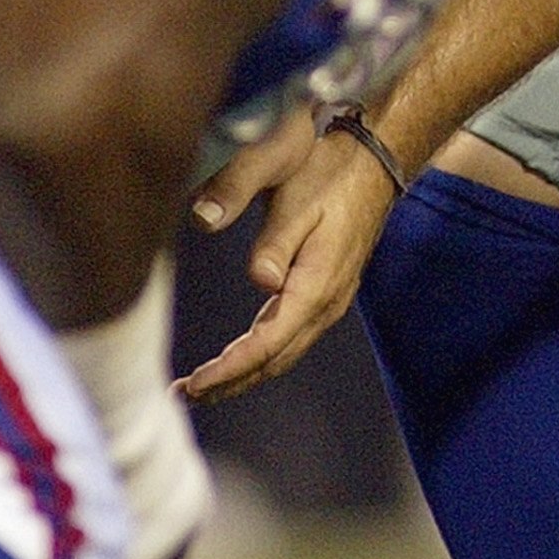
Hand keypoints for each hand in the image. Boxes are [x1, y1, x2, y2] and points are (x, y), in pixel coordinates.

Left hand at [182, 118, 399, 400]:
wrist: (374, 162)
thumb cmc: (328, 172)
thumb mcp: (295, 196)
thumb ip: (274, 239)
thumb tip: (260, 281)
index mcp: (316, 284)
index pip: (268, 344)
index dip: (230, 369)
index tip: (195, 384)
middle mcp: (326, 303)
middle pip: (275, 360)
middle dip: (230, 382)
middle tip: (184, 395)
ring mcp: (329, 301)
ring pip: (283, 354)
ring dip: (243, 374)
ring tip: (202, 386)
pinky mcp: (325, 294)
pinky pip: (290, 338)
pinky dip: (260, 356)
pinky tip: (239, 358)